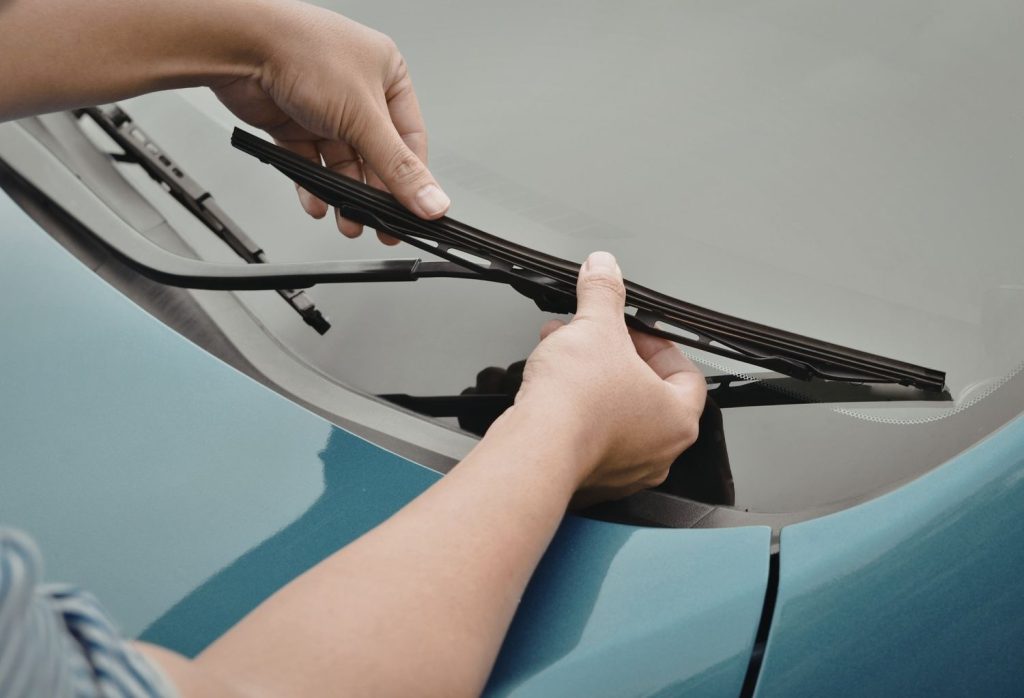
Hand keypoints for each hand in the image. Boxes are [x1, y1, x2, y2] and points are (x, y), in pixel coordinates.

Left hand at [212, 1, 448, 243]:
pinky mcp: (294, 121)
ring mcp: (325, 106)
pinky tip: (319, 204)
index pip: (410, 138)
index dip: (413, 178)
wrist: (240, 44)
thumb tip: (432, 199)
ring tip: (349, 221)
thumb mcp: (365, 117)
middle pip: (376, 154)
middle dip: (376, 193)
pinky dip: (315, 185)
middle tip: (382, 226)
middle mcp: (358, 90)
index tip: (417, 210)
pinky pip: (311, 161)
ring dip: (345, 195)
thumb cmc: (303, 52)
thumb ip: (398, 167)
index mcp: (387, 74)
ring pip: (343, 162)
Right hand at [511, 251, 705, 505]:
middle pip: (646, 392)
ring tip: (564, 354)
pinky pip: (589, 437)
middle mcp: (658, 452)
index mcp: (678, 419)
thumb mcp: (595, 327)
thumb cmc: (577, 404)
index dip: (657, 343)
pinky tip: (551, 387)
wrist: (535, 449)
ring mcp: (624, 471)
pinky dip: (574, 411)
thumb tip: (604, 268)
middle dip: (615, 358)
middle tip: (594, 337)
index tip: (631, 330)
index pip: (685, 373)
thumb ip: (603, 293)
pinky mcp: (589, 479)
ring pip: (615, 415)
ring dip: (592, 382)